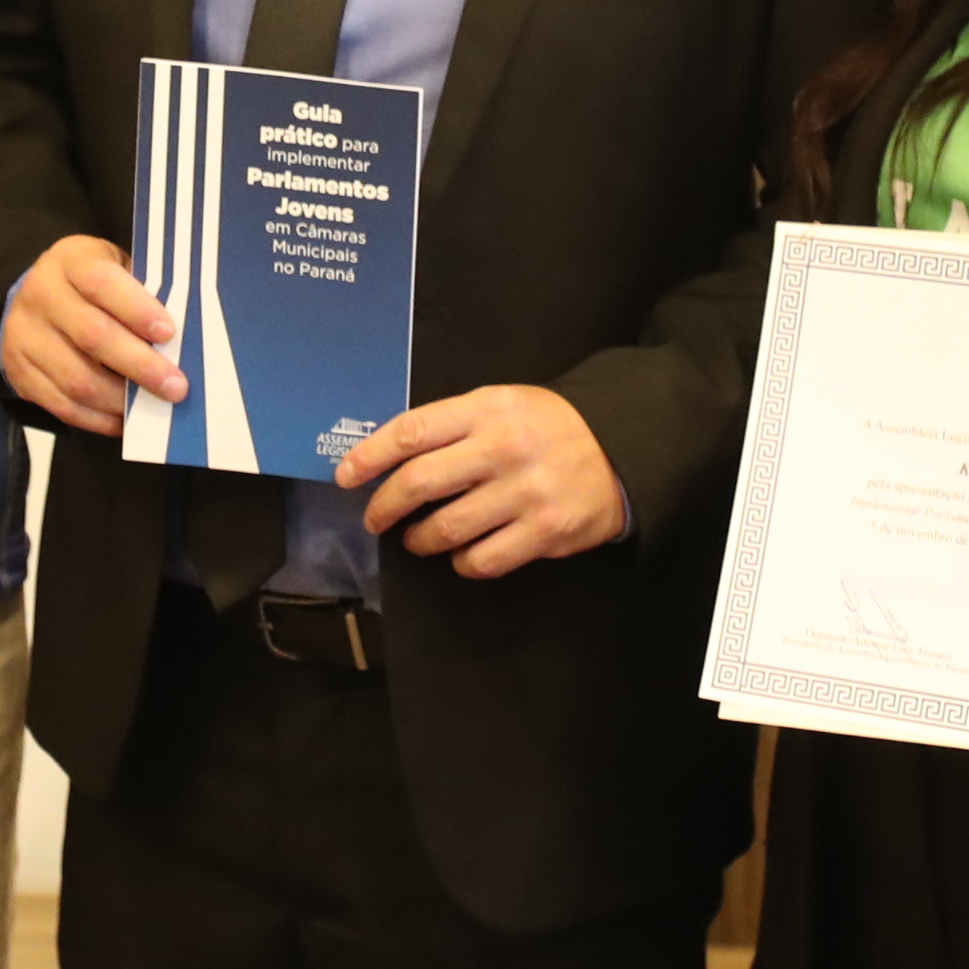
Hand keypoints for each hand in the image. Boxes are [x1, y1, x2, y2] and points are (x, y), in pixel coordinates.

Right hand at [0, 236, 181, 435]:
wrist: (32, 298)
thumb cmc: (90, 284)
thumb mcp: (113, 268)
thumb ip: (140, 294)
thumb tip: (181, 340)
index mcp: (70, 262)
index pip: (102, 282)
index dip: (136, 309)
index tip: (168, 333)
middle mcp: (41, 295)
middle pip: (92, 335)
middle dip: (139, 365)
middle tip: (175, 386)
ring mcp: (24, 336)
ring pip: (76, 378)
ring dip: (121, 399)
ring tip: (153, 406)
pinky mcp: (20, 373)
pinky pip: (61, 405)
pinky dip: (97, 419)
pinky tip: (124, 419)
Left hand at [340, 385, 627, 578]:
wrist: (623, 447)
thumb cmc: (548, 426)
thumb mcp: (502, 404)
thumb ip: (452, 425)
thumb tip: (390, 457)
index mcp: (486, 409)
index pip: (411, 432)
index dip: (369, 456)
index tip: (345, 477)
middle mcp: (502, 448)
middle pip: (419, 483)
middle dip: (385, 507)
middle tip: (376, 519)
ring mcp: (525, 492)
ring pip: (446, 528)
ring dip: (420, 540)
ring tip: (418, 539)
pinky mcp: (545, 531)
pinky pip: (483, 560)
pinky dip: (462, 563)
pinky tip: (462, 556)